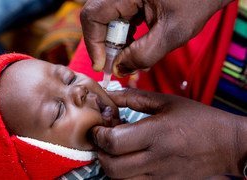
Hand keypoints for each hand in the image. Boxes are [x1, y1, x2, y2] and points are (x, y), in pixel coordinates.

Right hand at [80, 0, 233, 75]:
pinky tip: (134, 46)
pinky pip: (119, 18)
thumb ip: (143, 54)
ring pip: (107, 21)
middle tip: (116, 66)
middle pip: (97, 19)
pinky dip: (124, 35)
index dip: (93, 43)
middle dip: (106, 46)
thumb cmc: (197, 0)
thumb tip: (119, 69)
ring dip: (115, 43)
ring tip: (127, 59)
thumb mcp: (172, 32)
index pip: (93, 16)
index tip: (102, 66)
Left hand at [91, 88, 246, 178]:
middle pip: (112, 166)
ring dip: (110, 164)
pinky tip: (129, 160)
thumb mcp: (166, 101)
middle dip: (99, 152)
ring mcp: (161, 176)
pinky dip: (124, 174)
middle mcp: (157, 158)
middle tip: (102, 138)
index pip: (114, 141)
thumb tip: (108, 95)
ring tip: (114, 149)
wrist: (227, 143)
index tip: (98, 126)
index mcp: (158, 133)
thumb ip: (133, 97)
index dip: (98, 134)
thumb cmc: (197, 118)